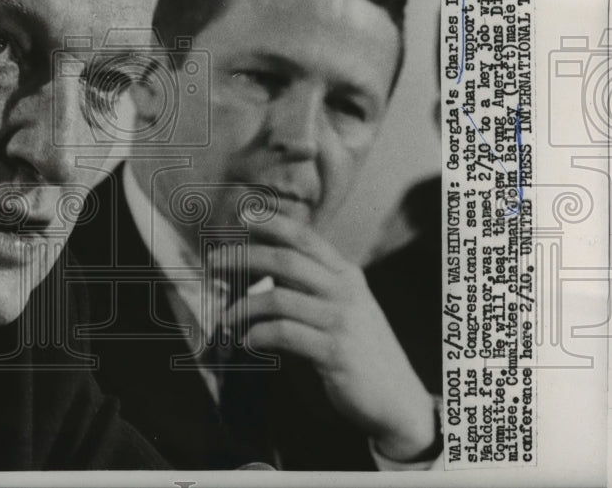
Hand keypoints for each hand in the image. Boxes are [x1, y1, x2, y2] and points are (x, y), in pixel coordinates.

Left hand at [213, 216, 437, 461]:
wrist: (397, 398)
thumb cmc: (359, 348)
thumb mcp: (341, 306)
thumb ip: (309, 283)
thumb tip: (260, 263)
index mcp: (346, 274)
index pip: (305, 238)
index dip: (272, 223)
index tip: (241, 214)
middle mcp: (345, 290)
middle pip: (286, 261)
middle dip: (244, 257)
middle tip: (213, 263)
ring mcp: (342, 320)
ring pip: (279, 298)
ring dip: (244, 306)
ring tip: (226, 318)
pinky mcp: (335, 352)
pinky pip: (284, 334)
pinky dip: (259, 335)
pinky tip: (249, 342)